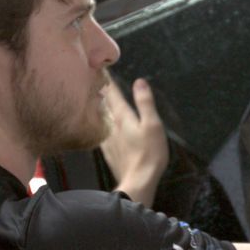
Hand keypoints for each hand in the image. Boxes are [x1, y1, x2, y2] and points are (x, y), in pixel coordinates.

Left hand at [102, 76, 167, 206]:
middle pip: (102, 104)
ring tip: (98, 98)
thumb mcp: (152, 124)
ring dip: (99, 107)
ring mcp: (107, 140)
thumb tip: (139, 81)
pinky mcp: (108, 152)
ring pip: (100, 118)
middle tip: (97, 78)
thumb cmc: (149, 153)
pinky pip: (101, 132)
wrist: (138, 182)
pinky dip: (101, 123)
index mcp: (121, 117)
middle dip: (101, 90)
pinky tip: (103, 125)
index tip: (102, 67)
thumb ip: (145, 102)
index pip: (112, 93)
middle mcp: (110, 126)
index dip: (107, 79)